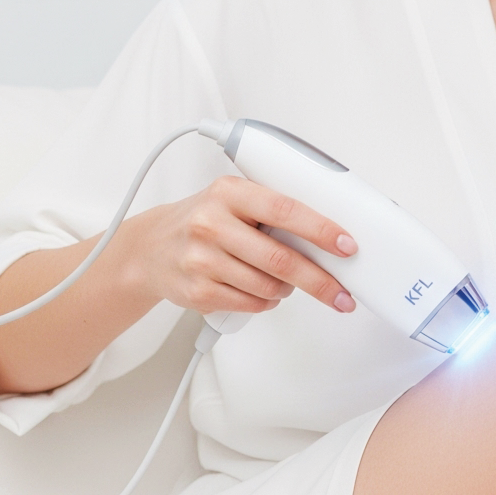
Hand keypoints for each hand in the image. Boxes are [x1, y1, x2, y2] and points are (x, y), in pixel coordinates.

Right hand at [134, 174, 357, 317]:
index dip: (320, 229)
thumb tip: (325, 232)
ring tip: (287, 281)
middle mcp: (211, 223)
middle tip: (341, 292)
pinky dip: (267, 302)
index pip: (285, 209)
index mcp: (229, 192)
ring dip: (288, 289)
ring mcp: (201, 260)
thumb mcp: (233, 198)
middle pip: (280, 258)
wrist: (150, 248)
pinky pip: (249, 304)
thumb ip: (271, 209)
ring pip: (267, 286)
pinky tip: (263, 291)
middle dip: (318, 279)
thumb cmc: (203, 218)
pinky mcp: (197, 293)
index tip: (346, 244)